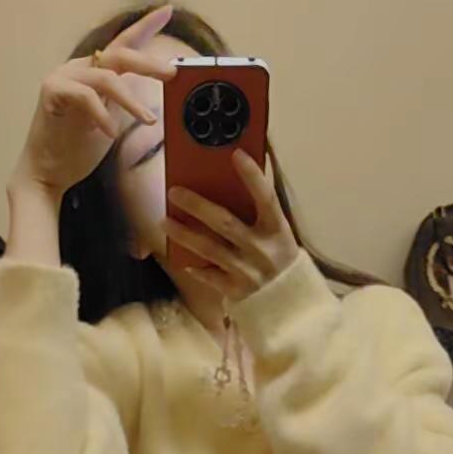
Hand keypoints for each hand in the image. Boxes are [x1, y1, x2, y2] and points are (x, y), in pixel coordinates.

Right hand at [11, 4, 176, 199]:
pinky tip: (111, 132)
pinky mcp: (52, 91)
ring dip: (131, 100)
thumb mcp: (112, 121)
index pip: (123, 46)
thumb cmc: (76, 151)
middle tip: (171, 73)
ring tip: (148, 121)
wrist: (47, 174)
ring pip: (106, 77)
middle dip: (148, 63)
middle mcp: (80, 68)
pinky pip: (85, 96)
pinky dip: (102, 114)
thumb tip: (154, 95)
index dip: (144, 28)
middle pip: (119, 55)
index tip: (166, 13)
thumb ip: (125, 102)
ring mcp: (64, 77)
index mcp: (95, 72)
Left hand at [165, 153, 299, 302]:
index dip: (253, 177)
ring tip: (164, 222)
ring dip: (185, 235)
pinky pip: (210, 276)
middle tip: (174, 192)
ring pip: (210, 250)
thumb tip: (241, 168)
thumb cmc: (277, 253)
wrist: (288, 299)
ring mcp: (247, 272)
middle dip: (197, 206)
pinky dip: (196, 268)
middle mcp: (261, 250)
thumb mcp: (277, 230)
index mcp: (277, 229)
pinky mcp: (236, 290)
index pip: (266, 198)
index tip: (236, 154)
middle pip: (225, 223)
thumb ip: (260, 207)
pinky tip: (180, 258)